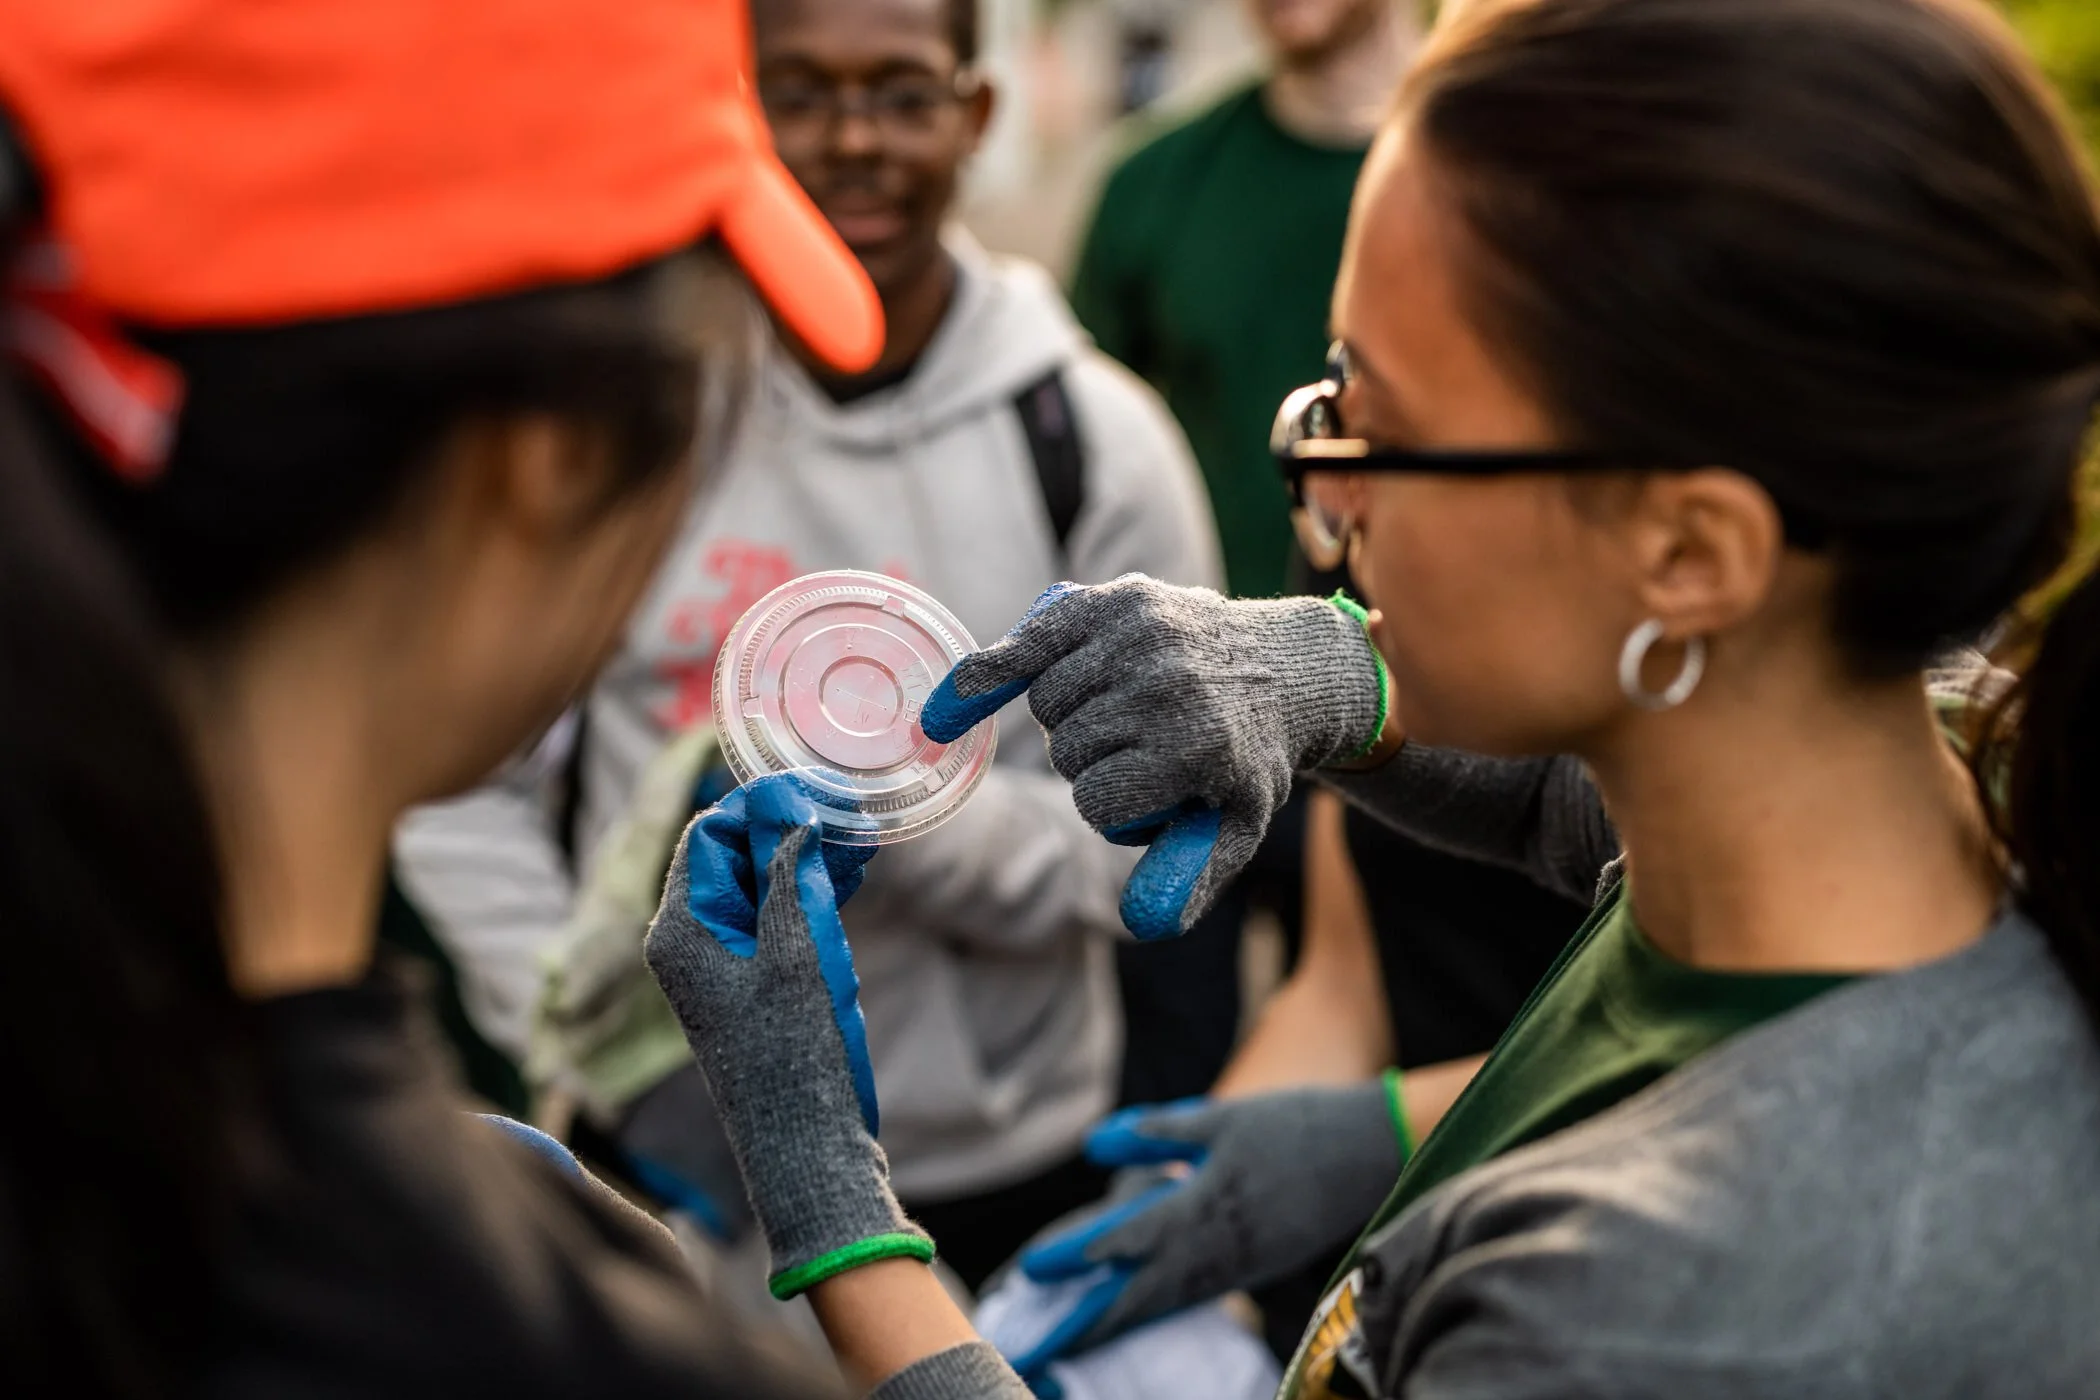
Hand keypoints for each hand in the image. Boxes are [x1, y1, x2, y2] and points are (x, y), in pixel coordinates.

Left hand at [643, 774, 927, 1298]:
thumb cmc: (793, 1052)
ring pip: (760, 884)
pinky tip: (853, 869)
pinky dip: (810, 892)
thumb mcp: (796, 949)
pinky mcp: (754, 983)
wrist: (805, 1144)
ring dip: (806, 856)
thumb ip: (789, 873)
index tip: (814, 786)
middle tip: (847, 804)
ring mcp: (722, 964)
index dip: (760, 804)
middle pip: (733, 856)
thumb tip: (790, 811)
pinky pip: (776, 918)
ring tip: (861, 832)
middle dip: (789, 827)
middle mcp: (691, 941)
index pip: (708, 835)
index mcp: (680, 930)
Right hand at [921, 577, 1386, 938]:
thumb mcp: (1236, 827)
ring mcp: (1139, 636)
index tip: (1156, 798)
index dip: (1117, 811)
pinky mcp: (1115, 600)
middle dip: (1096, 762)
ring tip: (1125, 716)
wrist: (1292, 670)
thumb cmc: (1249, 759)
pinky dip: (985, 674)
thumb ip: (1188, 876)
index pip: (1095, 802)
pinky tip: (945, 713)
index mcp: (1194, 746)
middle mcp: (1165, 684)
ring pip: (1047, 702)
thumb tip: (1142, 924)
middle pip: (1068, 750)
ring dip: (1071, 718)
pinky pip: (1027, 646)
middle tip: (1146, 751)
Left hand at [997, 1077, 1409, 1375]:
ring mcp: (1233, 1265)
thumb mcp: (1221, 1119)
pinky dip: (1152, 1308)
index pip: (1122, 1238)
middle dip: (1083, 1324)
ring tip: (1068, 1341)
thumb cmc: (1293, 1128)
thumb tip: (1094, 1145)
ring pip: (1161, 1303)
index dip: (1073, 1255)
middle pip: (1135, 1295)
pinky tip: (1131, 1312)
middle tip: (1035, 1349)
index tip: (1030, 1271)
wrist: (1371, 1154)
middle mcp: (1212, 1249)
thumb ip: (1156, 1134)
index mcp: (1200, 1207)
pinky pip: (1189, 1296)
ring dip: (1113, 1324)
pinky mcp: (1249, 1266)